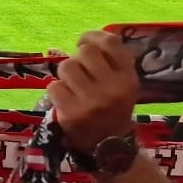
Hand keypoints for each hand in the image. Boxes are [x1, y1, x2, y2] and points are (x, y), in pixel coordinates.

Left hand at [45, 31, 139, 152]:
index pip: (111, 43)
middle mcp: (114, 89)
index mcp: (128, 78)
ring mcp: (93, 102)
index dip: (92, 36)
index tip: (83, 41)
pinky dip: (56, 92)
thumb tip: (85, 39)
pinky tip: (66, 101)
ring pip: (67, 67)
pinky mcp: (72, 113)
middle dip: (77, 60)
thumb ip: (110, 61)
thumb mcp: (122, 84)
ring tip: (73, 89)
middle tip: (79, 73)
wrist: (107, 146)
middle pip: (85, 52)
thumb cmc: (111, 108)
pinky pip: (54, 87)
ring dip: (65, 76)